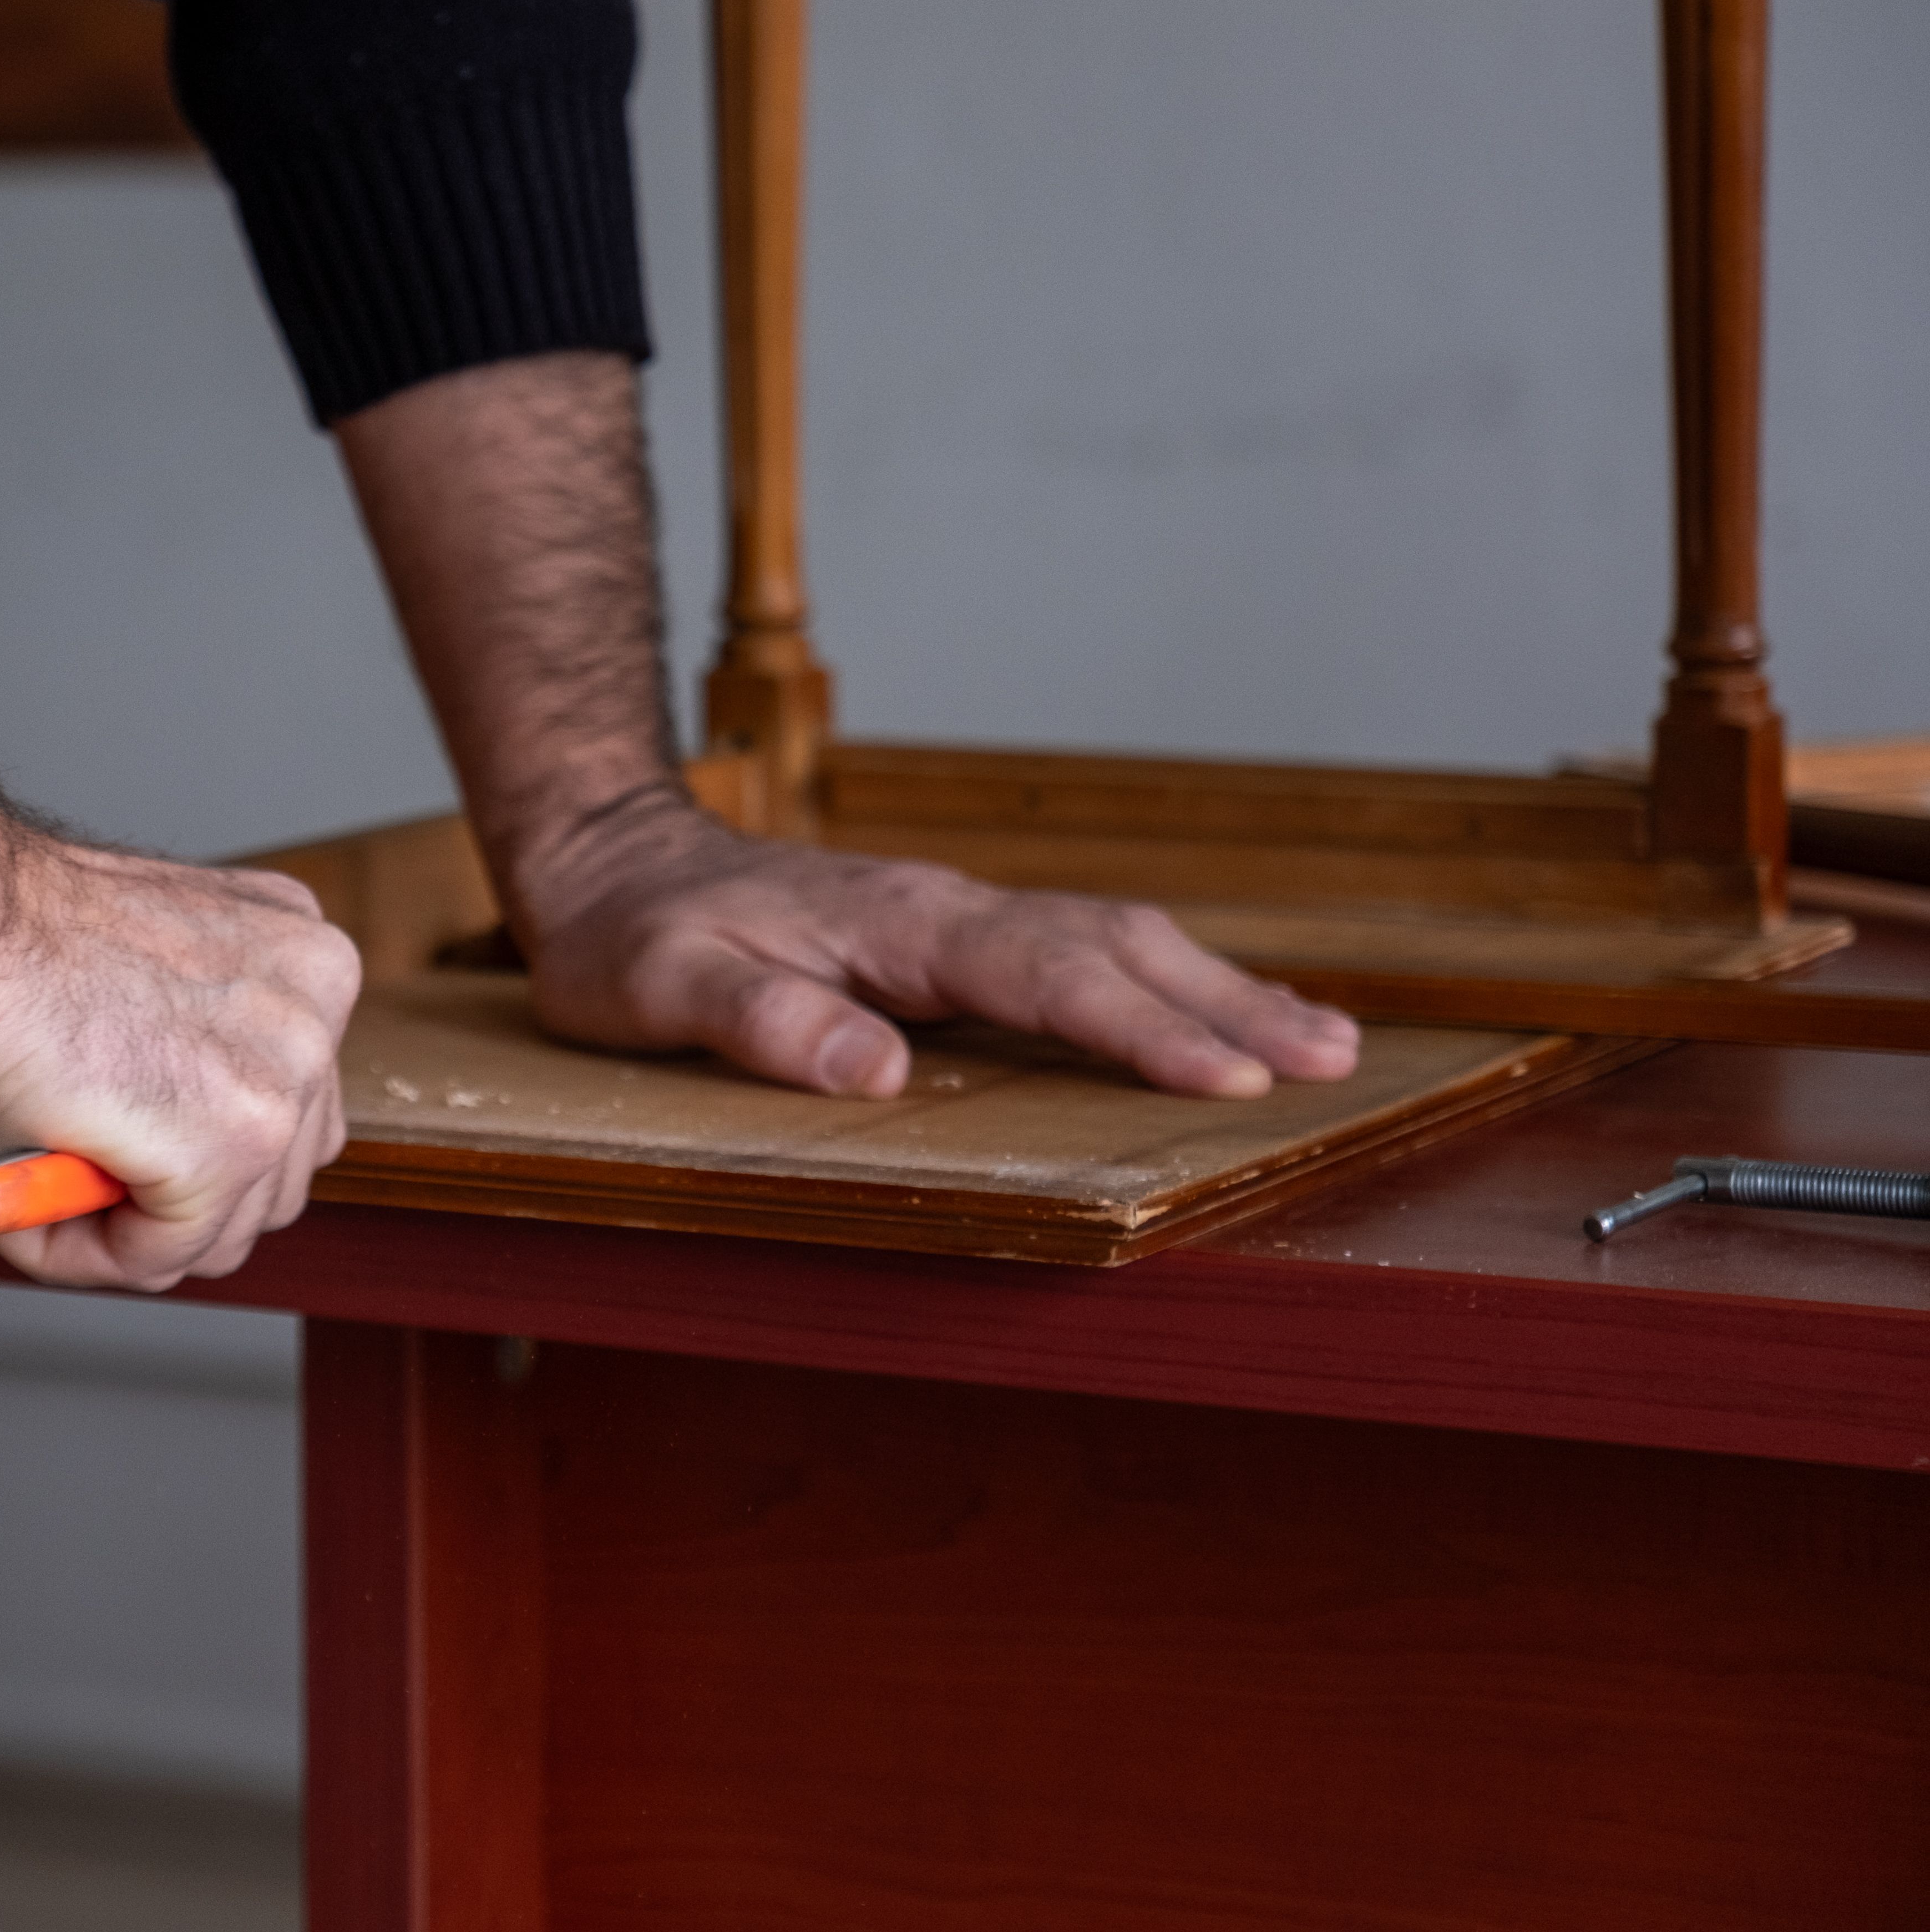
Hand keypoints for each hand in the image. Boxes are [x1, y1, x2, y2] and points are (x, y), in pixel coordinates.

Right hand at [0, 475, 352, 1296]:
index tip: (70, 1119)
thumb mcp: (96, 975)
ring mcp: (283, 1061)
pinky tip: (21, 1161)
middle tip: (34, 1140)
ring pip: (227, 1231)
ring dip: (102, 1220)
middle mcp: (315, 999)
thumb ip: (143, 1021)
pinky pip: (174, 1254)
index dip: (166, 1153)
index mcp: (292, 951)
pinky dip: (81, 1243)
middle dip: (145, 1199)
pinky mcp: (225, 1125)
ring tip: (18, 1135)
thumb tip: (114, 1043)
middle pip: (276, 1182)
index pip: (287, 1115)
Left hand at [515, 785, 1362, 1099]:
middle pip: (1110, 947)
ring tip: (1323, 1044)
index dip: (1138, 1027)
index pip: (1042, 976)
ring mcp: (953, 920)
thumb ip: (760, 1020)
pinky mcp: (948, 940)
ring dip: (1216, 988)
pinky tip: (1214, 1017)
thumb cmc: (632, 937)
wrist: (608, 865)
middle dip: (1225, 1004)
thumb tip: (873, 1067)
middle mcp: (943, 910)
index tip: (1227, 1075)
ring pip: (1111, 940)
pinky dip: (1161, 982)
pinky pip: (1078, 954)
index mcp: (894, 923)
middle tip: (1331, 1062)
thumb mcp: (662, 986)